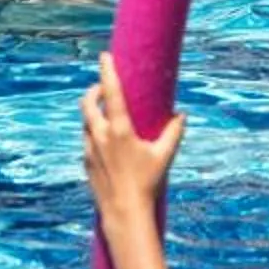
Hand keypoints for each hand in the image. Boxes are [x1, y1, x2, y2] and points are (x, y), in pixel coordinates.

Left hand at [82, 50, 183, 226]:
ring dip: (93, 112)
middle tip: (103, 88)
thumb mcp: (163, 157)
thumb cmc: (147, 183)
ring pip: (85, 121)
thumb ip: (173, 134)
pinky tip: (104, 139)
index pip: (111, 93)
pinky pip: (86, 139)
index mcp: (119, 130)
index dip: (107, 72)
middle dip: (93, 90)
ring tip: (105, 113)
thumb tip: (182, 116)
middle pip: (88, 102)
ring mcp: (89, 148)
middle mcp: (100, 135)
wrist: (124, 212)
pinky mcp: (85, 161)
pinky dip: (93, 132)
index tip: (104, 56)